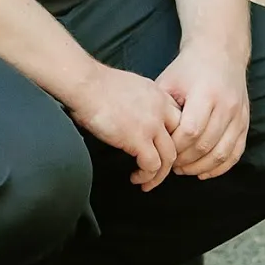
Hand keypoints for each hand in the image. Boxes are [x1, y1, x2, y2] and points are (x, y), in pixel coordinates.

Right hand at [68, 63, 180, 190]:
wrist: (84, 83)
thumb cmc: (95, 83)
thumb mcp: (129, 86)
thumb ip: (141, 101)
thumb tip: (137, 117)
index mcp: (157, 93)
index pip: (179, 119)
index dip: (174, 137)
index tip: (163, 147)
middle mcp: (160, 109)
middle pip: (180, 140)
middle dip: (172, 158)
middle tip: (161, 168)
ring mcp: (152, 125)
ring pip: (169, 157)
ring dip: (160, 174)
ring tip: (147, 181)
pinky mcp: (139, 140)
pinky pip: (152, 166)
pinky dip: (146, 176)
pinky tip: (136, 178)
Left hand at [156, 46, 249, 179]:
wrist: (219, 52)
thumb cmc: (188, 67)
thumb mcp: (169, 80)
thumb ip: (162, 107)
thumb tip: (150, 135)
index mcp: (205, 93)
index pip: (190, 131)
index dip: (176, 145)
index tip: (163, 148)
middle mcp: (226, 106)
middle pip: (206, 145)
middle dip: (186, 160)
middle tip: (171, 165)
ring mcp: (239, 116)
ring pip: (222, 153)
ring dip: (202, 167)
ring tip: (184, 170)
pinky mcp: (245, 123)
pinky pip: (235, 153)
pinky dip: (220, 167)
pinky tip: (204, 172)